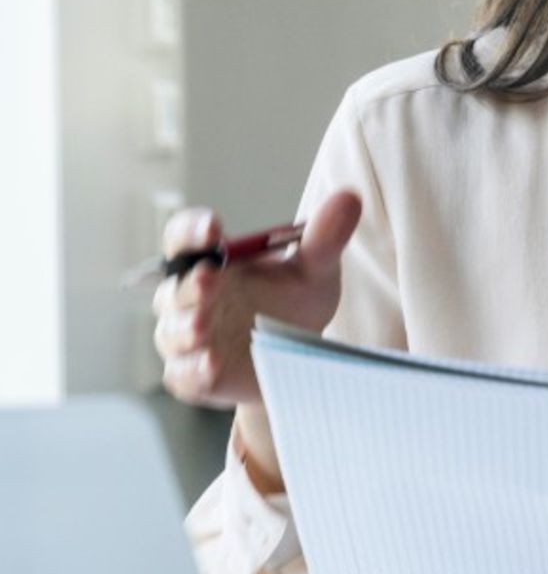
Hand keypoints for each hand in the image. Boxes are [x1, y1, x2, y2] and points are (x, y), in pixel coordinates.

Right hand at [152, 189, 361, 409]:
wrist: (299, 358)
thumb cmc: (295, 303)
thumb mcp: (315, 269)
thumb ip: (325, 237)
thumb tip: (349, 198)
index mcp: (213, 261)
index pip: (185, 237)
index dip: (191, 230)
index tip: (213, 227)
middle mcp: (192, 297)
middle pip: (175, 287)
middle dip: (190, 284)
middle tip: (209, 277)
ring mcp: (189, 338)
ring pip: (172, 332)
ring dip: (184, 328)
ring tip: (203, 325)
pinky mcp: (195, 376)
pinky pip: (183, 374)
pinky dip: (194, 371)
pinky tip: (212, 365)